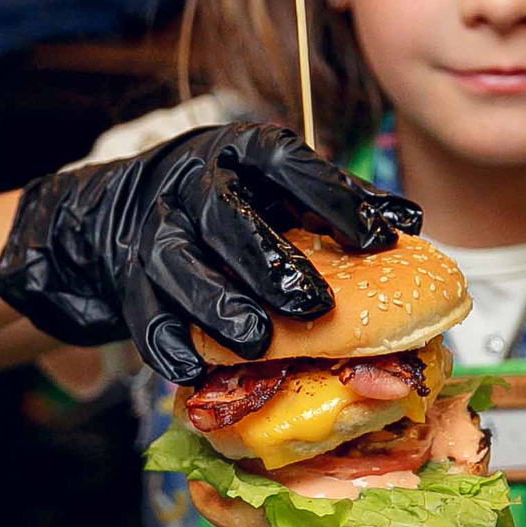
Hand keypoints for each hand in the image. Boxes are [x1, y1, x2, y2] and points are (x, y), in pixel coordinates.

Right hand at [0, 122, 419, 384]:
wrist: (116, 214)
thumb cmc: (226, 201)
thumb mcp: (274, 184)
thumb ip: (336, 199)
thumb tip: (409, 223)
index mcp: (238, 154)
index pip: (289, 165)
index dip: (335, 198)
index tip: (379, 238)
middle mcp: (189, 188)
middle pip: (227, 221)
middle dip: (270, 263)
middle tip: (316, 306)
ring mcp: (153, 235)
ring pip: (180, 270)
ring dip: (219, 308)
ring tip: (258, 343)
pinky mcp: (127, 284)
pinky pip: (145, 319)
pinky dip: (170, 348)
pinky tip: (195, 372)